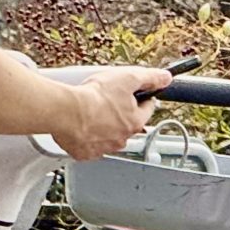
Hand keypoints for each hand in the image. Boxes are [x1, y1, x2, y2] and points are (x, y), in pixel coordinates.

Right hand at [50, 66, 170, 159]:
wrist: (64, 112)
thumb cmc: (93, 98)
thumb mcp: (127, 78)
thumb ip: (149, 78)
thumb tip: (165, 78)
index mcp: (135, 122)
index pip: (146, 109)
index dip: (141, 97)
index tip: (136, 93)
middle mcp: (122, 138)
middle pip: (127, 124)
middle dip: (120, 112)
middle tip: (106, 100)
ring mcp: (104, 147)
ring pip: (109, 135)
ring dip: (104, 125)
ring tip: (90, 112)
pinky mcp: (86, 152)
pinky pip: (89, 144)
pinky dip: (86, 136)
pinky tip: (79, 125)